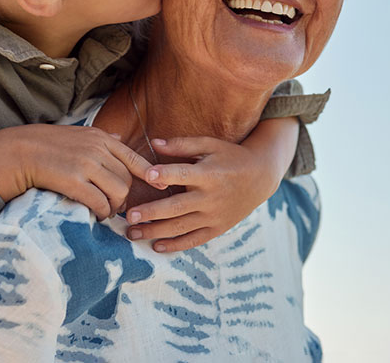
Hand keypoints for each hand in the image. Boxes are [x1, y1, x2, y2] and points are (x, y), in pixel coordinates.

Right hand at [0, 124, 152, 219]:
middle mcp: (97, 150)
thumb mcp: (77, 134)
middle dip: (125, 198)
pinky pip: (100, 203)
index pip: (135, 158)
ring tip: (104, 212)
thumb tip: (119, 138)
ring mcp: (86, 165)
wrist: (18, 151)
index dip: (150, 174)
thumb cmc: (48, 144)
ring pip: (118, 193)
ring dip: (114, 207)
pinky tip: (94, 215)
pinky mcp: (73, 181)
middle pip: (127, 180)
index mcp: (101, 138)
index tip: (159, 186)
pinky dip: (101, 213)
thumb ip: (101, 139)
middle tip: (115, 207)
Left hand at [124, 126, 292, 251]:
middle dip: (151, 212)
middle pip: (177, 207)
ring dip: (155, 232)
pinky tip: (156, 246)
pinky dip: (176, 245)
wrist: (261, 177)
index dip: (165, 174)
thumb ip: (182, 144)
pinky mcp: (217, 228)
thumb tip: (154, 142)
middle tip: (129, 216)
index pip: (183, 174)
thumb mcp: (210, 145)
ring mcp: (214, 215)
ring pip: (181, 227)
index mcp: (208, 174)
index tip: (147, 175)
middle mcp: (211, 197)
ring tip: (132, 234)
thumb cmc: (230, 156)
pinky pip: (194, 240)